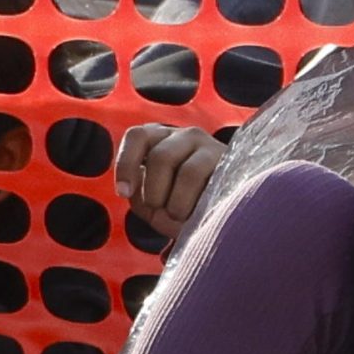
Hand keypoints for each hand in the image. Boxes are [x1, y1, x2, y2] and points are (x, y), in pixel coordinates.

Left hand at [115, 125, 225, 242]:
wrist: (221, 216)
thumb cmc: (179, 207)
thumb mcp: (152, 205)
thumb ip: (140, 198)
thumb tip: (147, 200)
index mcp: (159, 140)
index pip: (137, 136)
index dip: (126, 163)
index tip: (124, 192)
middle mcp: (184, 136)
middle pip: (160, 157)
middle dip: (155, 193)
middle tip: (161, 212)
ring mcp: (209, 146)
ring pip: (188, 173)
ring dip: (178, 204)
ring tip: (180, 217)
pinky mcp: (229, 163)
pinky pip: (212, 184)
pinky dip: (196, 205)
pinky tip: (198, 214)